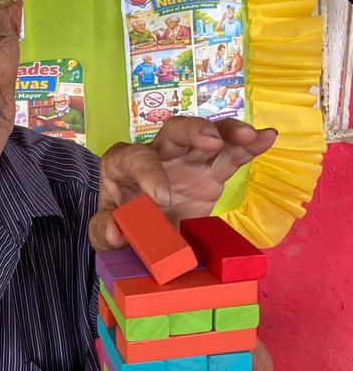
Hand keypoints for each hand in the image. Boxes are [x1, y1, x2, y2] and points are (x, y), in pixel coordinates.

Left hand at [89, 118, 276, 250]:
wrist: (143, 239)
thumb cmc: (121, 227)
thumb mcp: (104, 233)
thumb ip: (103, 230)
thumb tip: (117, 232)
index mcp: (124, 164)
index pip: (135, 157)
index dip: (149, 173)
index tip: (162, 199)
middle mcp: (157, 155)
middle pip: (174, 131)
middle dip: (194, 131)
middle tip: (211, 143)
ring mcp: (187, 160)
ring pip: (208, 136)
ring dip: (228, 132)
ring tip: (249, 136)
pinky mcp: (210, 173)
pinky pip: (230, 155)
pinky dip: (249, 146)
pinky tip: (267, 138)